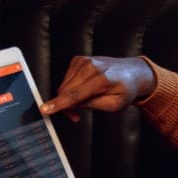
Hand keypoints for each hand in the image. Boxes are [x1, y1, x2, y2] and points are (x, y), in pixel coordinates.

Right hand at [39, 56, 156, 121]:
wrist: (133, 73)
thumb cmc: (126, 89)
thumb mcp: (114, 105)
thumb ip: (92, 105)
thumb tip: (73, 105)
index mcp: (101, 79)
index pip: (75, 94)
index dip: (59, 104)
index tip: (45, 109)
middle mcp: (91, 67)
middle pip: (66, 91)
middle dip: (67, 106)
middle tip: (76, 116)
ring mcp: (84, 61)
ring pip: (64, 85)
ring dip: (68, 98)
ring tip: (83, 103)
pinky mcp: (79, 60)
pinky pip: (66, 79)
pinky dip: (70, 88)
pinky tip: (82, 91)